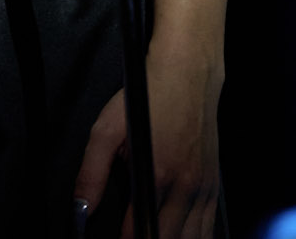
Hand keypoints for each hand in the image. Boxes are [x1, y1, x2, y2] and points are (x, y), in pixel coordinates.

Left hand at [72, 40, 222, 238]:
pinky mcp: (213, 183)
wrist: (189, 74)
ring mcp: (203, 187)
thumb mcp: (107, 129)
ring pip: (193, 238)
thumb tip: (82, 206)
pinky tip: (182, 237)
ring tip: (152, 236)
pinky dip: (195, 237)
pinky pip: (209, 225)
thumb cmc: (148, 97)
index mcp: (156, 175)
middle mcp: (184, 187)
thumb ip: (92, 172)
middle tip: (134, 238)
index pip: (140, 230)